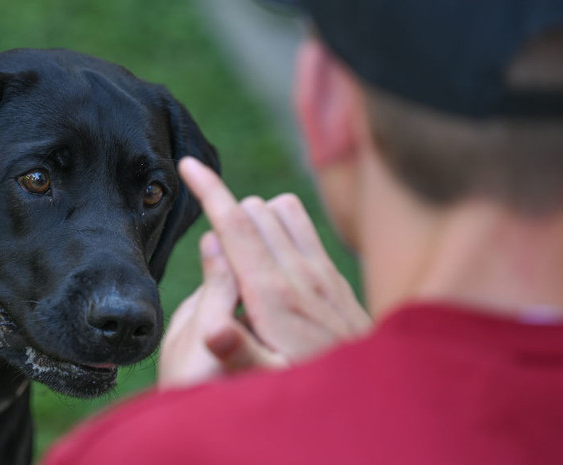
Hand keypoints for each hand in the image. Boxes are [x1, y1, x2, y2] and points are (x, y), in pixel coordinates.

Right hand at [157, 158, 371, 388]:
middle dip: (225, 212)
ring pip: (280, 208)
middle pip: (254, 210)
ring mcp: (319, 270)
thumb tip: (211, 331)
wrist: (375, 391)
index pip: (235, 224)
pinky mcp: (333, 274)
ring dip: (254, 216)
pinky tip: (270, 252)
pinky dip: (280, 220)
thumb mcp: (270, 382)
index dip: (208, 190)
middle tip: (211, 252)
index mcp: (272, 295)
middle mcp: (297, 273)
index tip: (188, 165)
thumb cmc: (311, 388)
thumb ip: (240, 354)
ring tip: (239, 249)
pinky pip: (304, 222)